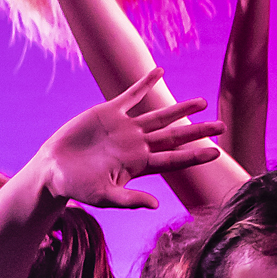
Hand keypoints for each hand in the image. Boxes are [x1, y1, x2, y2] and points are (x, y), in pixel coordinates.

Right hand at [35, 91, 221, 210]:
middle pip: (175, 135)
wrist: (54, 170)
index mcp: (139, 165)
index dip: (195, 155)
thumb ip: (129, 199)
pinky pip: (130, 95)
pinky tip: (159, 72)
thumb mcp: (104, 196)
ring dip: (180, 107)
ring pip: (159, 115)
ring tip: (202, 101)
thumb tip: (155, 205)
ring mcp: (125, 128)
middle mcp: (138, 145)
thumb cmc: (78, 188)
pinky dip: (144, 83)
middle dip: (198, 130)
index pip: (174, 159)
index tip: (216, 152)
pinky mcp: (108, 113)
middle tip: (222, 125)